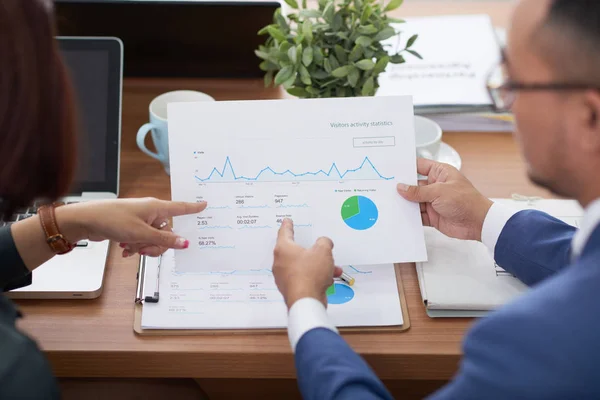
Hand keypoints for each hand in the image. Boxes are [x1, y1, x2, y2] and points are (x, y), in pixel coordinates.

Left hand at [55, 198, 206, 256]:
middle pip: (167, 231)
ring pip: (154, 238)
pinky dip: (136, 246)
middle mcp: (151, 212)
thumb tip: (185, 243)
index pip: (181, 208)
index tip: (206, 205)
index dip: (194, 208)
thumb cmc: (113, 219)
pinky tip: (126, 250)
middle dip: (158, 244)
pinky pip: (143, 239)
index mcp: (157, 207)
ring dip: (145, 246)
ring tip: (131, 248)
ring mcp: (141, 219)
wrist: (87, 220)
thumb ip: (165, 239)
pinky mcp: (132, 226)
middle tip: (144, 248)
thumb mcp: (142, 233)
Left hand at [272, 219, 341, 308]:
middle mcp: (280, 262)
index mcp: (283, 249)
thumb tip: (325, 243)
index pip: (284, 232)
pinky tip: (328, 279)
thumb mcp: (323, 251)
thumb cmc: (309, 275)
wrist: (306, 301)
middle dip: (313, 252)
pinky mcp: (291, 289)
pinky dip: (316, 277)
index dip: (287, 225)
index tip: (286, 221)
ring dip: (319, 266)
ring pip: (303, 266)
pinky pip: (304, 278)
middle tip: (320, 249)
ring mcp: (284, 277)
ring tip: (333, 268)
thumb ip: (324, 242)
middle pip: (297, 251)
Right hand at [397, 158, 492, 240]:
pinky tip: (399, 216)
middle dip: (402, 187)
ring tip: (389, 203)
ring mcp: (433, 201)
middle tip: (385, 187)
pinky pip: (418, 215)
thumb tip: (401, 188)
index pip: (420, 166)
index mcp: (440, 173)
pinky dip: (410, 217)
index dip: (407, 166)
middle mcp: (435, 186)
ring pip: (414, 201)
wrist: (478, 223)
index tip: (392, 168)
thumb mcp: (439, 192)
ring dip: (405, 203)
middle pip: (414, 185)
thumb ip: (418, 191)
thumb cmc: (465, 201)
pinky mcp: (433, 216)